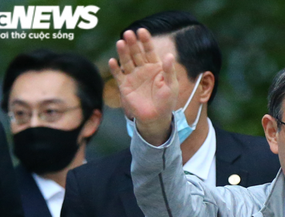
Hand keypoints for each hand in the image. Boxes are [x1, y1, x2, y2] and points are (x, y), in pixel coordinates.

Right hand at [108, 28, 178, 144]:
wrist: (156, 118)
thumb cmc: (166, 102)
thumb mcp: (172, 86)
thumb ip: (170, 71)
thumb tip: (170, 55)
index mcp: (155, 67)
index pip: (149, 51)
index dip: (146, 41)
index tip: (142, 31)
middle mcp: (142, 69)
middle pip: (136, 53)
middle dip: (133, 43)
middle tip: (129, 33)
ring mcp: (133, 76)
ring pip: (126, 61)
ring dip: (123, 52)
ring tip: (120, 43)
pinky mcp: (125, 86)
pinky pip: (118, 75)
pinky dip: (115, 69)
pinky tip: (113, 61)